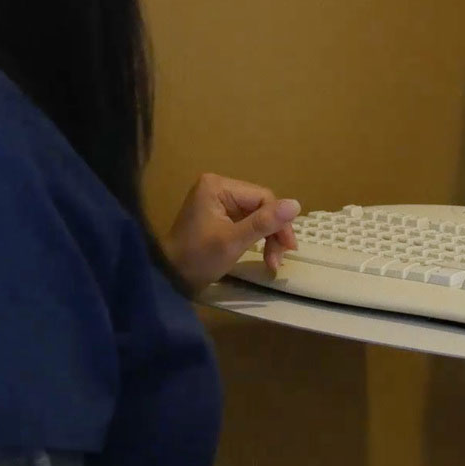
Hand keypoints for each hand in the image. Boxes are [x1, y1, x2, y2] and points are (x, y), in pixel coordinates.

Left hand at [163, 173, 299, 290]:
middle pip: (261, 206)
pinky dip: (257, 238)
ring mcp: (218, 201)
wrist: (167, 279)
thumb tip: (297, 204)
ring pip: (257, 214)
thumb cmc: (197, 259)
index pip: (263, 198)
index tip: (287, 249)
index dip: (279, 222)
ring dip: (268, 237)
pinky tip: (263, 253)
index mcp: (218, 186)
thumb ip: (264, 222)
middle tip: (279, 259)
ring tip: (272, 261)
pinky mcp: (219, 215)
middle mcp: (218, 187)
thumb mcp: (233, 242)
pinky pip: (247, 221)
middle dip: (273, 232)